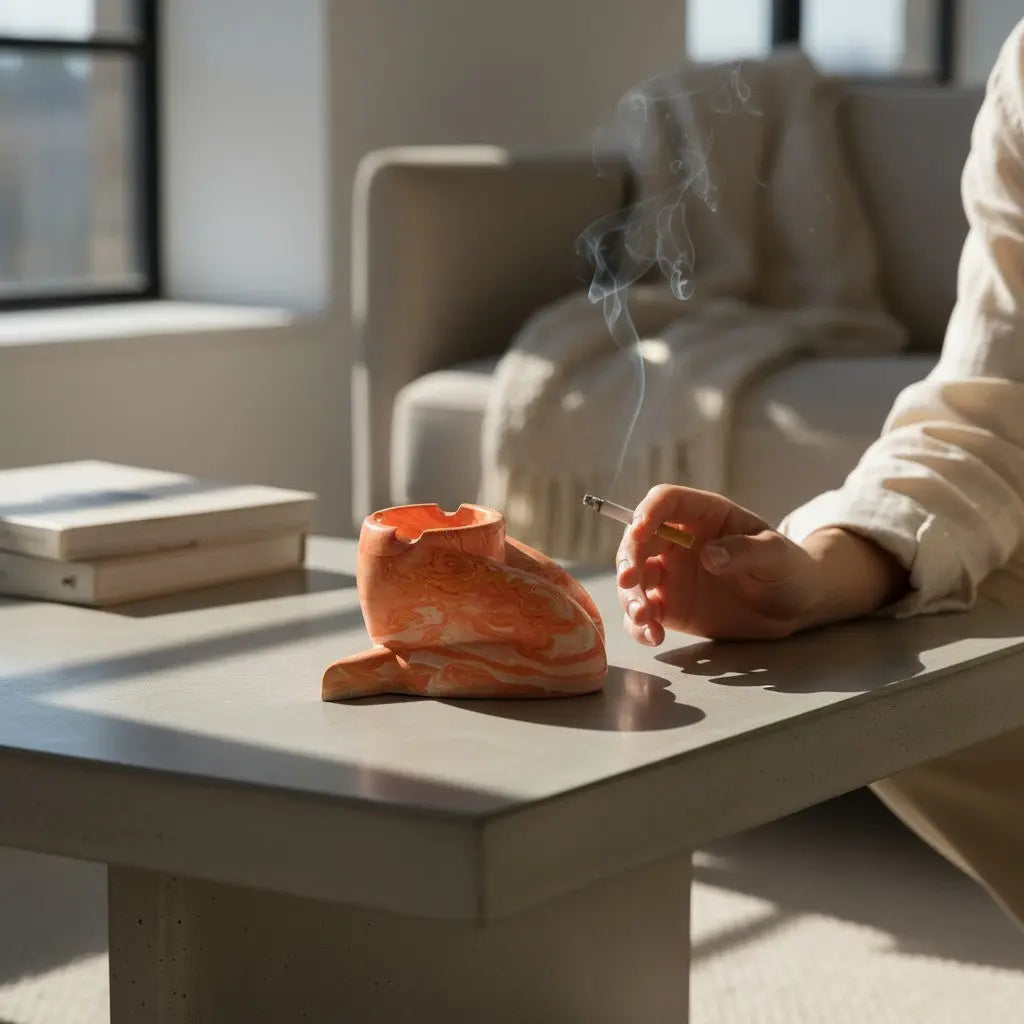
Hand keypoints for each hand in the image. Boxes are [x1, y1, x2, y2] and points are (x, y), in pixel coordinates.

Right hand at [616, 485, 907, 644]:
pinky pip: (644, 613)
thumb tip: (709, 555)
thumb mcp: (776, 556)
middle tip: (629, 582)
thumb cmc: (789, 568)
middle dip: (629, 559)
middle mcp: (679, 541)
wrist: (796, 607)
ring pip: (634, 578)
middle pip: (639, 540)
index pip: (666, 502)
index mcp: (704, 516)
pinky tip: (652, 637)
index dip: (647, 512)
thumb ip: (744, 552)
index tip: (639, 532)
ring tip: (645, 618)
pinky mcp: (671, 606)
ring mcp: (672, 574)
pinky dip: (640, 625)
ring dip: (630, 596)